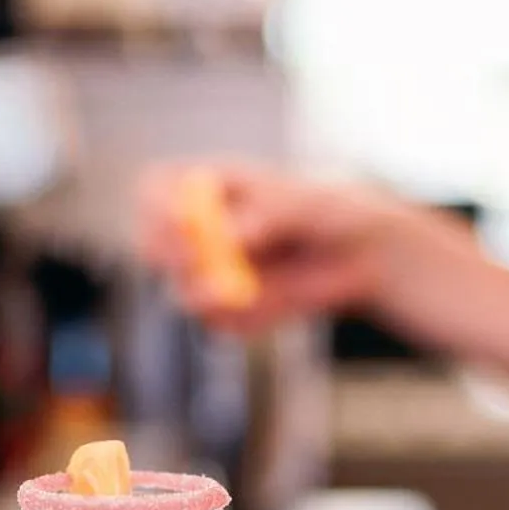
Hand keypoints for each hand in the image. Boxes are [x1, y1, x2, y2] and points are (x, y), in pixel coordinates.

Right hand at [138, 162, 410, 333]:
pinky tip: (283, 298)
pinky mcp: (224, 309)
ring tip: (264, 286)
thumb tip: (228, 239)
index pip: (153, 189)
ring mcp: (205, 272)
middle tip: (205, 265)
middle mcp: (194, 230)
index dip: (156, 205)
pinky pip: (218, 322)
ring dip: (211, 295)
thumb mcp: (304, 202)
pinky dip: (244, 316)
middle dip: (171, 258)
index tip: (182, 220)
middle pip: (150, 245)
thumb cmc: (328, 208)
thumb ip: (264, 215)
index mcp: (204, 187)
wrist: (359, 251)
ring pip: (181, 293)